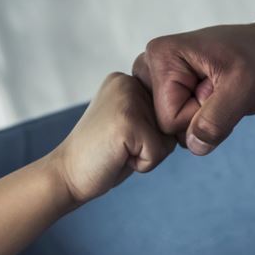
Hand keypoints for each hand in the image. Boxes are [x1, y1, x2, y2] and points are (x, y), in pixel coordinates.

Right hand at [47, 73, 174, 205]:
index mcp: (125, 80)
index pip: (168, 111)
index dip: (150, 134)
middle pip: (171, 123)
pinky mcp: (128, 122)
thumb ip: (151, 112)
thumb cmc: (101, 155)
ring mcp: (127, 100)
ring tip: (119, 151)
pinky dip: (142, 165)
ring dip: (148, 154)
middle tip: (119, 146)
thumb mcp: (128, 122)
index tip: (121, 137)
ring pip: (168, 138)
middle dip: (151, 144)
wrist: (65, 174)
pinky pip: (158, 153)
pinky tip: (118, 157)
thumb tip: (188, 115)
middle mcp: (126, 82)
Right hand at [131, 17, 254, 155]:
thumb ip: (217, 119)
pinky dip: (198, 116)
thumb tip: (193, 146)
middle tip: (221, 89)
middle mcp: (150, 64)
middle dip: (198, 117)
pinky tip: (210, 94)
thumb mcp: (247, 88)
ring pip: (170, 127)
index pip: (169, 119)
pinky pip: (175, 122)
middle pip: (164, 124)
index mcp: (161, 55)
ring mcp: (155, 76)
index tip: (221, 89)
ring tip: (217, 90)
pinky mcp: (164, 87)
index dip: (200, 114)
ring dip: (200, 117)